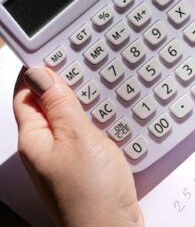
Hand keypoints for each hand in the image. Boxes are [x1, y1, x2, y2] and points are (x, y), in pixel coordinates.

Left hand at [13, 67, 143, 226]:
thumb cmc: (90, 193)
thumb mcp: (77, 138)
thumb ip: (60, 105)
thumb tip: (41, 75)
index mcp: (34, 138)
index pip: (26, 94)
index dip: (39, 71)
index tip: (59, 52)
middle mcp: (47, 147)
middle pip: (49, 105)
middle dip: (67, 85)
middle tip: (87, 67)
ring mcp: (67, 157)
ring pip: (72, 119)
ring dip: (87, 104)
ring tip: (105, 89)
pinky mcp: (87, 165)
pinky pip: (89, 135)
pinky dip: (101, 122)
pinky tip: (115, 119)